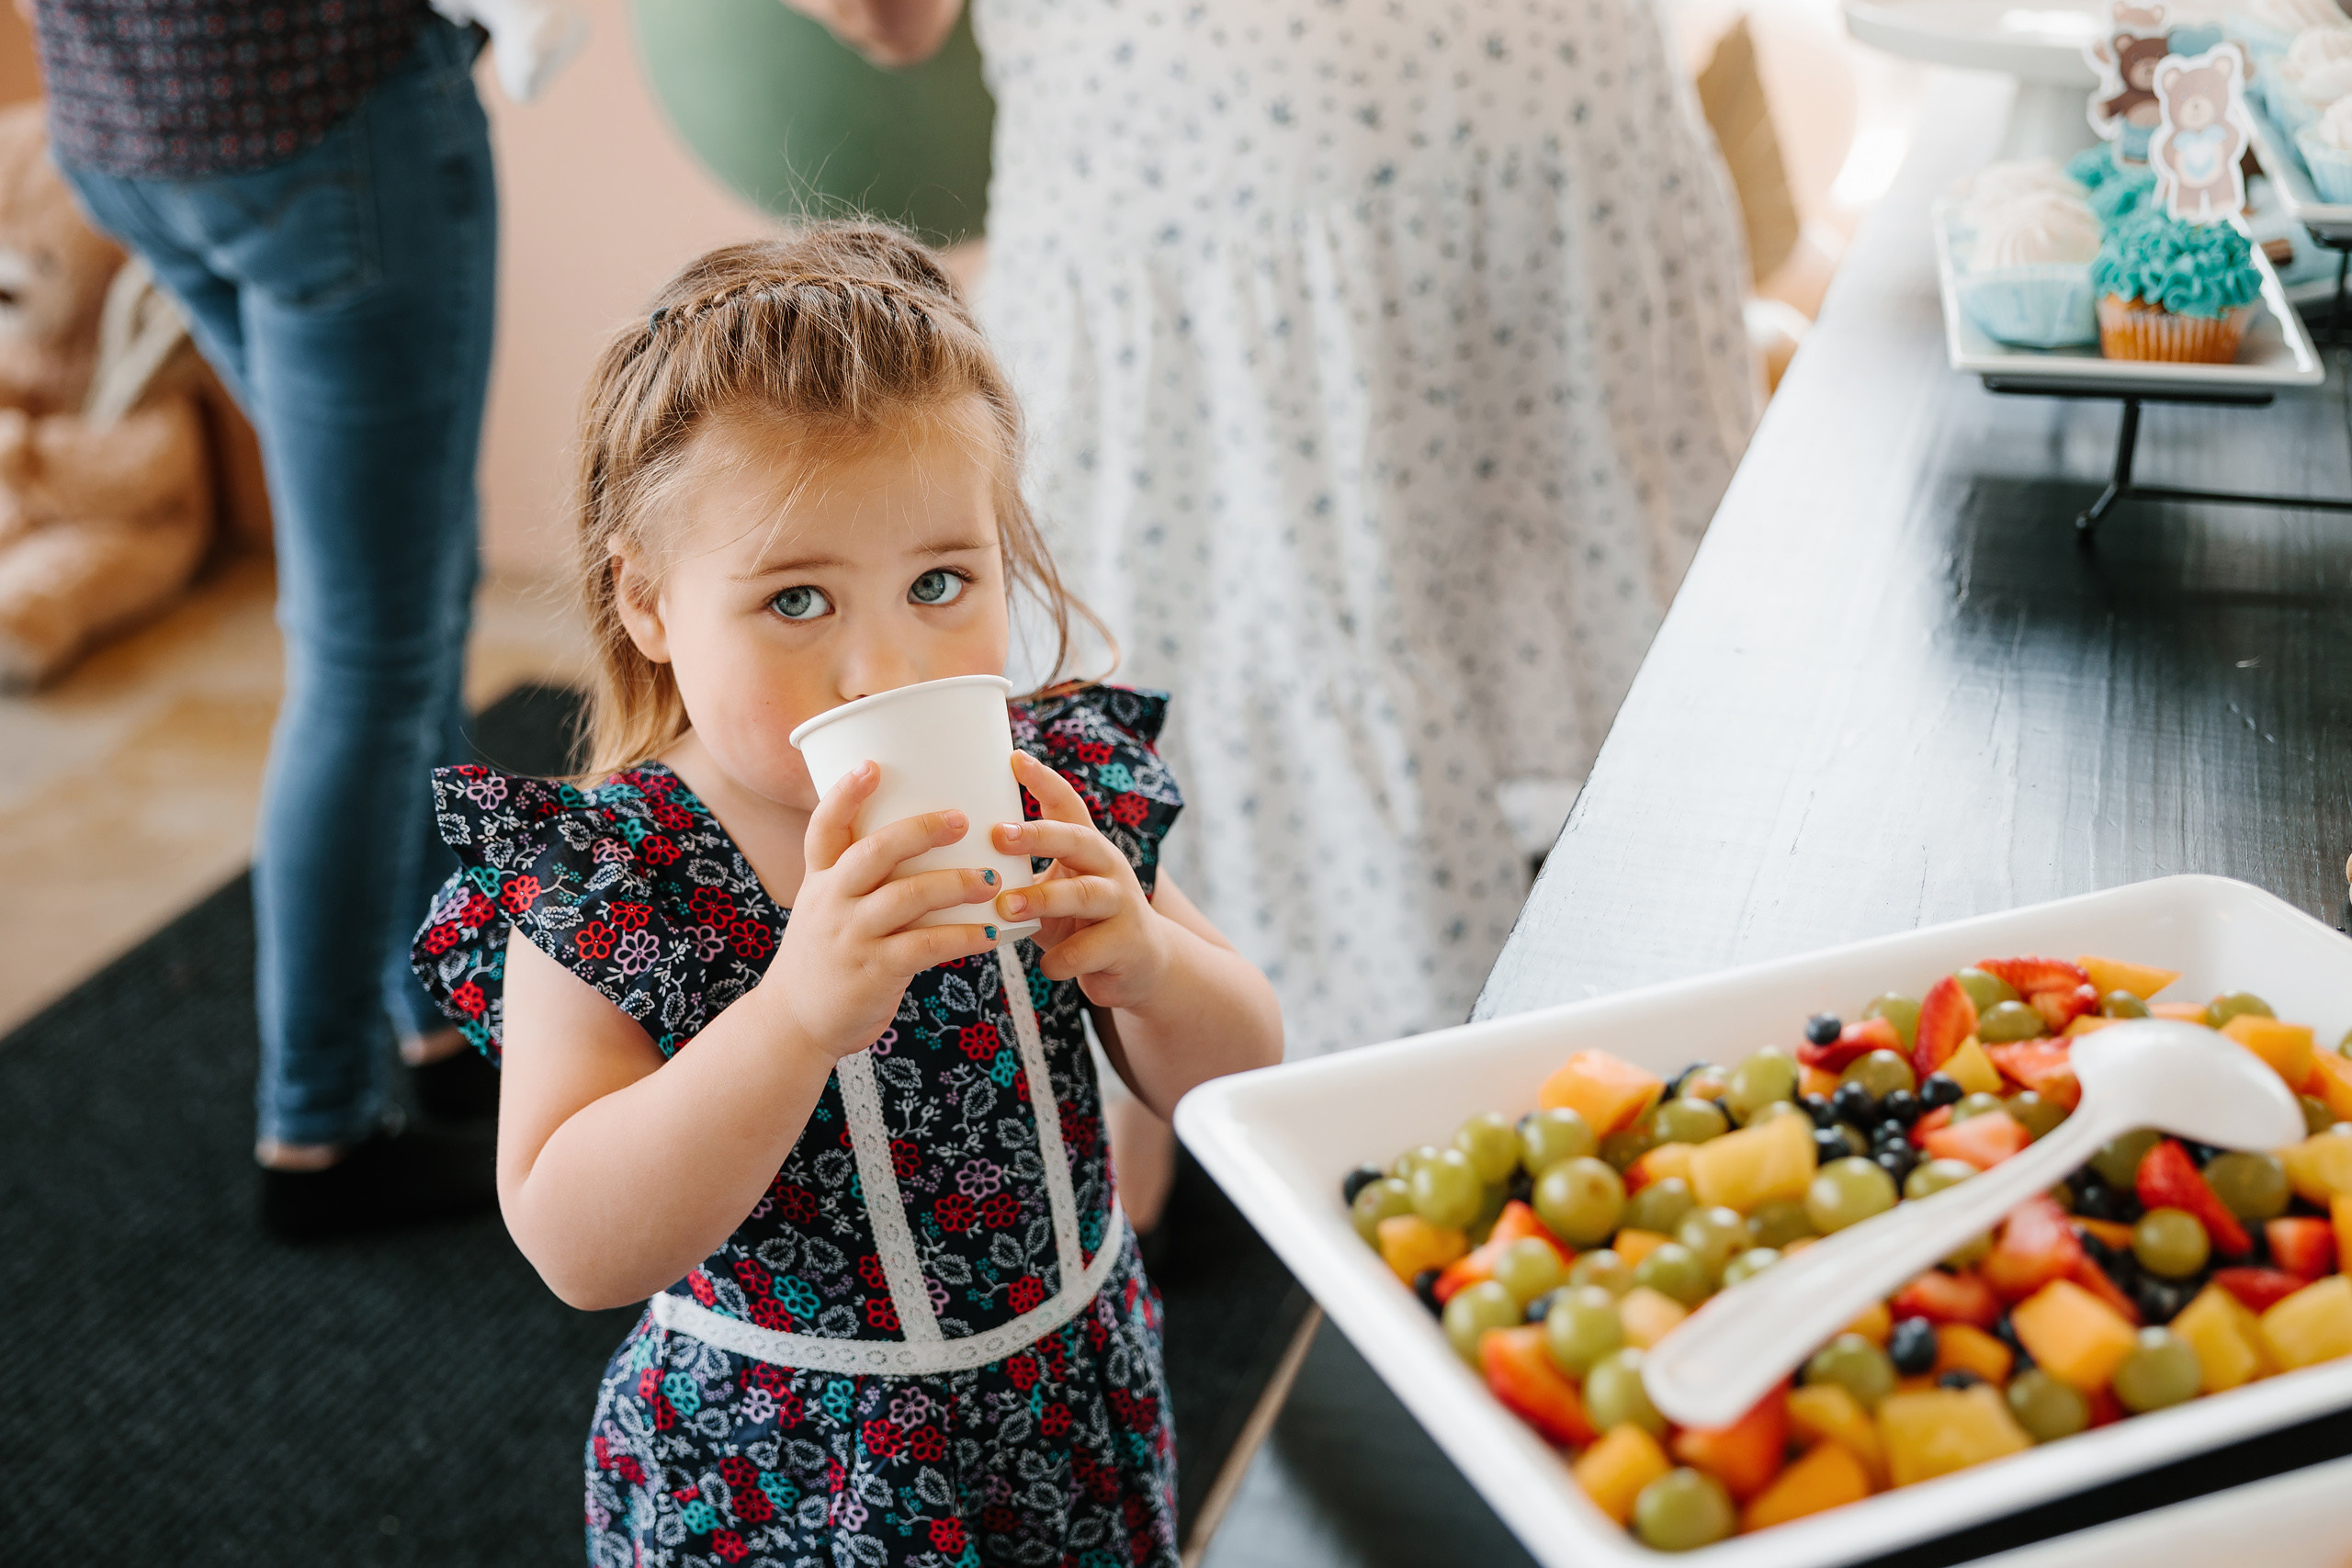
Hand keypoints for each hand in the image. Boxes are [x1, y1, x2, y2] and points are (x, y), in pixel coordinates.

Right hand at [760, 761, 1003, 1059]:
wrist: (796, 1022)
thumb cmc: (827, 955)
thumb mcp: (827, 907)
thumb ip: (863, 877)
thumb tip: (925, 838)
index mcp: (820, 878)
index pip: (824, 826)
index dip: (845, 793)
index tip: (873, 765)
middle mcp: (831, 901)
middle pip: (873, 851)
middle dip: (920, 831)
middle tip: (962, 819)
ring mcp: (850, 936)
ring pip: (906, 897)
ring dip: (955, 884)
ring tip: (992, 879)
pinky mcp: (873, 971)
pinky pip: (925, 947)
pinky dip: (962, 937)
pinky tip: (990, 934)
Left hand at [991, 751, 1170, 1010]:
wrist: (1141, 965)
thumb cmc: (1081, 922)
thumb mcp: (1054, 891)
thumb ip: (1022, 876)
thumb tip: (952, 859)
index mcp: (1088, 848)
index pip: (1069, 805)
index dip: (1044, 781)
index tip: (1014, 758)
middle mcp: (1109, 868)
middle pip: (1078, 840)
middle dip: (1039, 836)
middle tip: (998, 834)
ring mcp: (1122, 905)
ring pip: (1084, 894)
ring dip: (1043, 899)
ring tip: (1008, 906)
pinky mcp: (1126, 944)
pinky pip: (1087, 951)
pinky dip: (1060, 959)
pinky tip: (1046, 965)